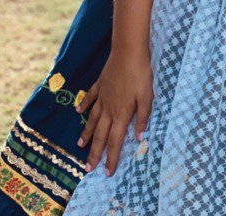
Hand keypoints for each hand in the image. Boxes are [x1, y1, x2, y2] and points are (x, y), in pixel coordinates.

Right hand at [76, 49, 153, 176]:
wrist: (128, 52)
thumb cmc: (140, 74)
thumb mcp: (147, 96)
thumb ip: (143, 117)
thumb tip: (139, 137)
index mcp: (122, 113)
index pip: (116, 141)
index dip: (112, 157)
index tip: (107, 172)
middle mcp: (109, 108)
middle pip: (100, 135)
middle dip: (95, 152)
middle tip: (88, 168)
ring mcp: (102, 96)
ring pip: (93, 119)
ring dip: (86, 134)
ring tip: (80, 146)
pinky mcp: (100, 84)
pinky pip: (90, 98)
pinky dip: (84, 105)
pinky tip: (78, 111)